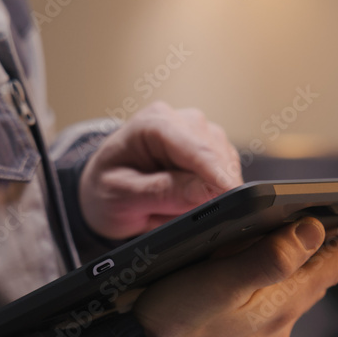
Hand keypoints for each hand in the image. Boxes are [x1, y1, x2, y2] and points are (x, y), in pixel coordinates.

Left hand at [80, 102, 242, 239]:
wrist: (102, 189)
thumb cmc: (106, 190)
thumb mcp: (123, 197)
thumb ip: (164, 193)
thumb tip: (209, 192)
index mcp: (154, 123)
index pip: (197, 150)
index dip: (219, 176)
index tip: (235, 198)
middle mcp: (182, 120)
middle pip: (217, 157)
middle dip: (209, 191)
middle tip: (177, 216)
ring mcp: (200, 133)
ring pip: (226, 166)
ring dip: (209, 194)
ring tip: (171, 208)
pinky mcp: (212, 150)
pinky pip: (225, 175)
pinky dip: (212, 193)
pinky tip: (186, 202)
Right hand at [133, 214, 337, 336]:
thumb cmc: (175, 322)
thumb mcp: (222, 281)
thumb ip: (270, 257)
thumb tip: (315, 230)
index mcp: (280, 305)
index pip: (331, 265)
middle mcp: (276, 324)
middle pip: (316, 279)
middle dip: (335, 251)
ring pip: (292, 294)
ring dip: (306, 268)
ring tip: (313, 247)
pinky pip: (269, 307)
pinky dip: (277, 285)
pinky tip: (263, 281)